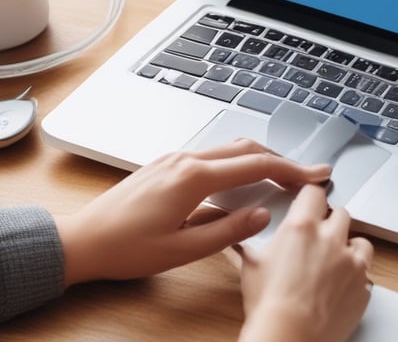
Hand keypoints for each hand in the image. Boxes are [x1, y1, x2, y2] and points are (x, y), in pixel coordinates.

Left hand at [54, 139, 330, 285]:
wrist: (81, 240)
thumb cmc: (125, 248)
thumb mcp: (182, 250)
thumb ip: (228, 231)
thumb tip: (261, 216)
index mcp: (193, 177)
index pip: (256, 165)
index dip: (291, 170)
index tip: (315, 175)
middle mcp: (186, 159)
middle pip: (247, 148)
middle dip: (281, 159)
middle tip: (306, 174)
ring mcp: (175, 158)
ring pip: (230, 148)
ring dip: (260, 158)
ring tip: (280, 176)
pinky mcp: (167, 164)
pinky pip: (212, 155)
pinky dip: (237, 162)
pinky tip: (242, 180)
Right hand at [238, 184, 372, 341]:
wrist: (290, 337)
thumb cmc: (269, 306)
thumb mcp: (252, 266)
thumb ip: (254, 246)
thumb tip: (243, 241)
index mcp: (303, 227)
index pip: (315, 192)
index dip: (312, 196)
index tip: (311, 201)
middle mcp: (331, 238)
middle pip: (341, 213)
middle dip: (331, 222)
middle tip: (319, 238)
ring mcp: (351, 261)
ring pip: (360, 241)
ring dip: (349, 247)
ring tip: (334, 262)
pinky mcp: (363, 284)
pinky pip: (365, 272)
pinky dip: (355, 275)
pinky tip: (339, 285)